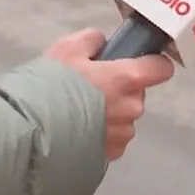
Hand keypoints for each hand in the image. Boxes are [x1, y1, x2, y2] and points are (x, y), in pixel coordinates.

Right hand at [45, 28, 175, 160]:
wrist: (33, 132)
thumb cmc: (51, 88)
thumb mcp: (67, 49)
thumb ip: (92, 40)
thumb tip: (101, 43)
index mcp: (127, 78)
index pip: (162, 68)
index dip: (152, 63)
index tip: (141, 62)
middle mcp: (132, 107)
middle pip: (136, 93)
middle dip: (119, 89)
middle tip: (90, 87)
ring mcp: (123, 133)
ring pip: (124, 117)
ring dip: (110, 113)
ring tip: (79, 111)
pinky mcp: (112, 154)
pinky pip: (113, 138)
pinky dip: (101, 134)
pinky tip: (78, 129)